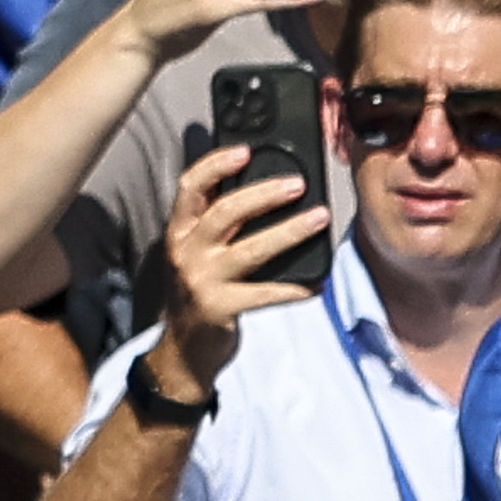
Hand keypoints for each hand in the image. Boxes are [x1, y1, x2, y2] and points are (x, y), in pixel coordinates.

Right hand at [150, 138, 325, 396]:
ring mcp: (201, 281)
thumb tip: (262, 183)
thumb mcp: (198, 252)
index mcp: (180, 232)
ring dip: (289, 232)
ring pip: (249, 250)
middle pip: (224, 213)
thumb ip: (218, 221)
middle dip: (263, 194)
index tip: (245, 151)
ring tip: (320, 218)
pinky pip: (263, 294)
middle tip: (299, 184)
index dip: (215, 166)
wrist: (184, 350)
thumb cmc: (200, 292)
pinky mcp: (219, 308)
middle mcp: (186, 253)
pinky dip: (293, 289)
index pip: (190, 188)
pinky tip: (316, 284)